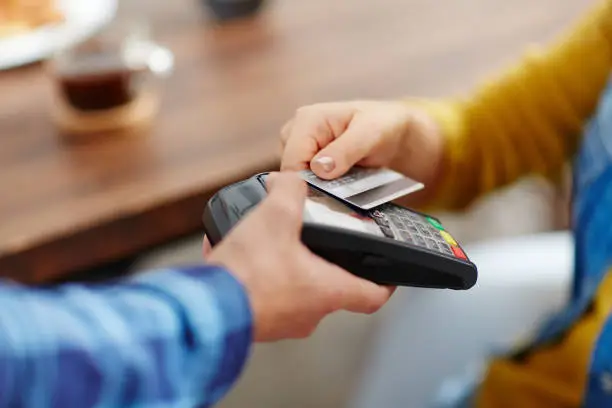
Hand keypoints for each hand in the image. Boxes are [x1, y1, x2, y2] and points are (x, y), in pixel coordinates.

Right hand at [207, 172, 393, 341]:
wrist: (206, 308)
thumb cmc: (248, 274)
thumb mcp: (275, 217)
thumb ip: (290, 192)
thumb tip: (290, 180)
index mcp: (327, 290)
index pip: (373, 295)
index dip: (385, 282)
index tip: (387, 272)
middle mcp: (309, 313)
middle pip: (331, 288)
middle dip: (324, 262)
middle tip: (316, 242)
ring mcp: (283, 322)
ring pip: (296, 291)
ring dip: (288, 268)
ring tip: (271, 244)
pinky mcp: (257, 321)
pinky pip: (266, 295)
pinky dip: (259, 276)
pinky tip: (240, 256)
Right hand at [280, 100, 444, 189]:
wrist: (392, 131)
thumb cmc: (383, 125)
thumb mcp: (370, 134)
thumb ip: (344, 151)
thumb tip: (319, 169)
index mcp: (307, 119)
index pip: (292, 161)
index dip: (305, 182)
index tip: (328, 196)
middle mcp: (295, 130)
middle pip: (290, 171)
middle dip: (311, 184)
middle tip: (341, 188)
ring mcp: (298, 145)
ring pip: (295, 177)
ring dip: (316, 186)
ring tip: (343, 182)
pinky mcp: (304, 157)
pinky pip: (303, 179)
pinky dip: (319, 186)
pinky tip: (338, 183)